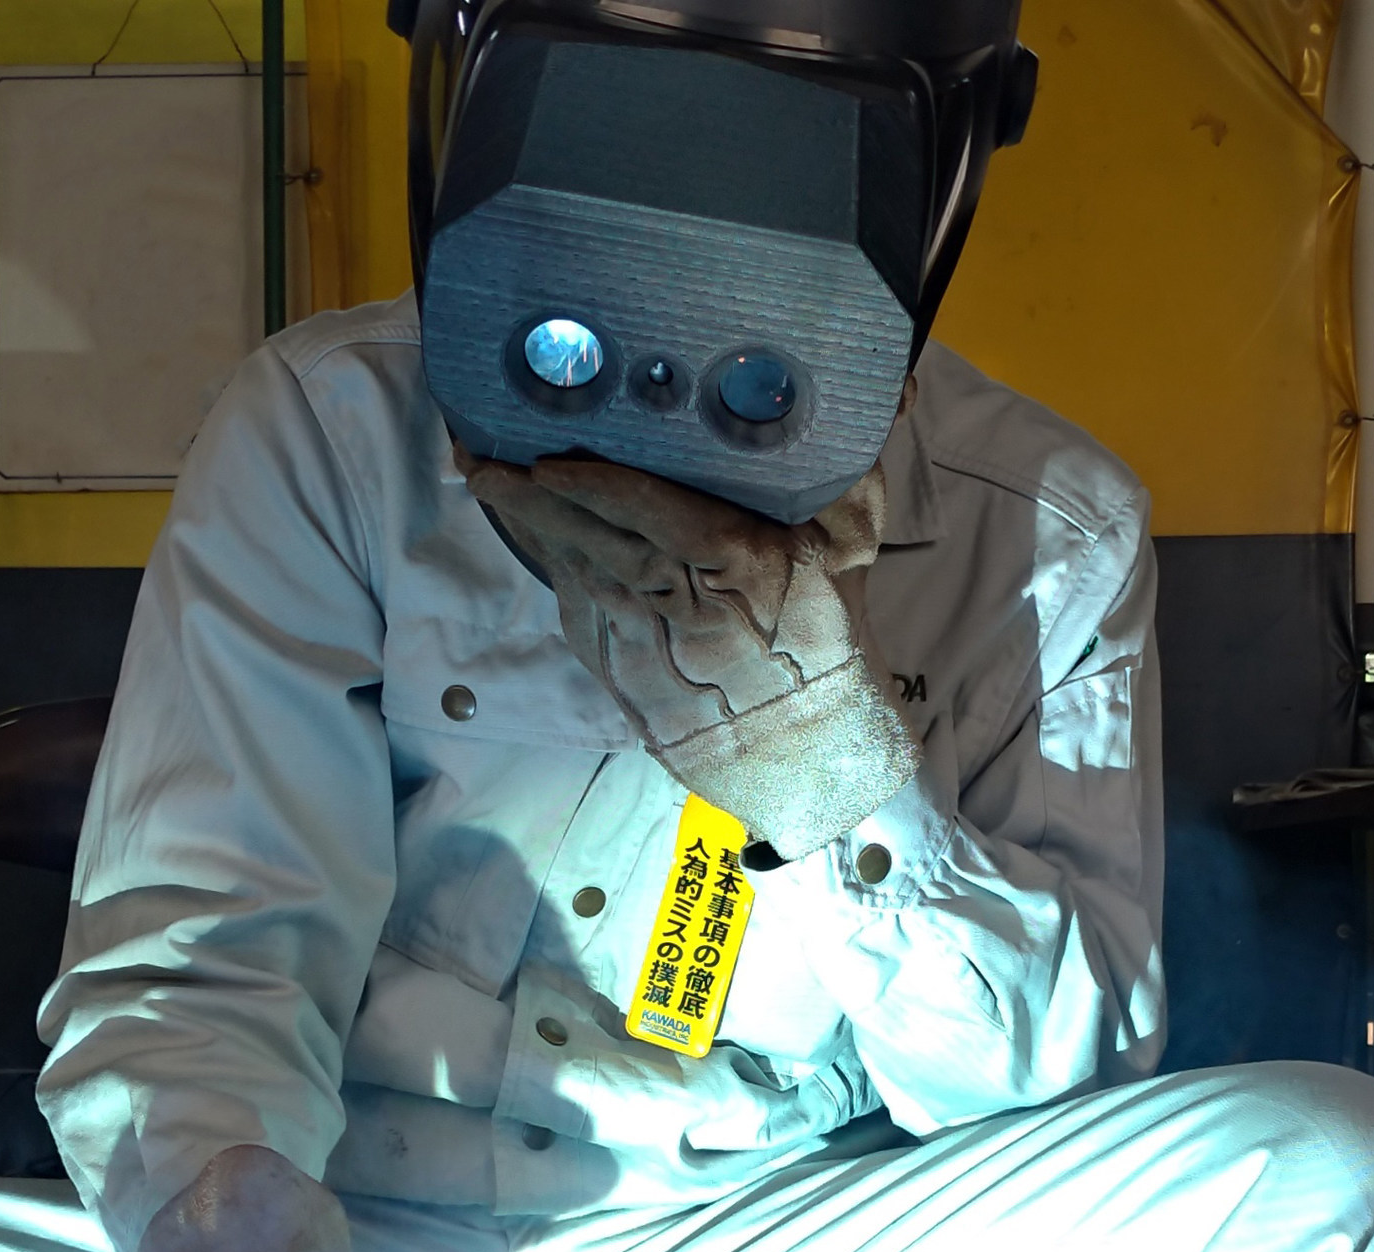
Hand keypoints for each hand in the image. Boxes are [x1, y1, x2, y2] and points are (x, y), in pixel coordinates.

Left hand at [463, 449, 917, 860]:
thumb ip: (852, 461)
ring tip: (488, 475)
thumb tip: (891, 380)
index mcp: (739, 566)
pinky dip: (548, 562)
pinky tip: (528, 528)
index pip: (655, 515)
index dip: (599, 486)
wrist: (807, 750)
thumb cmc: (828, 634)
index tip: (553, 456)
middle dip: (532, 498)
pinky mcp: (618, 672)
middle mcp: (682, 604)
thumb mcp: (853, 543)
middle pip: (592, 538)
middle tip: (482, 453)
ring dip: (526, 524)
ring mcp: (642, 643)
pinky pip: (573, 604)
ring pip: (573, 569)